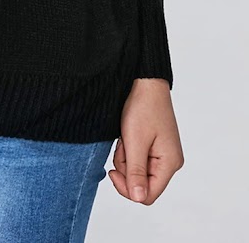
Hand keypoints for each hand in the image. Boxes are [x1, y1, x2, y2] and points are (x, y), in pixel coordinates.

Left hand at [108, 77, 183, 205]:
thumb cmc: (143, 108)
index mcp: (169, 164)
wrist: (145, 83)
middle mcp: (169, 162)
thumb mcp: (135, 142)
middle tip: (122, 145)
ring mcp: (163, 154)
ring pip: (136, 170)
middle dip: (126, 167)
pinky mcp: (155, 147)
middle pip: (141, 183)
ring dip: (125, 156)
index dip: (128, 188)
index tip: (112, 171)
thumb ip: (136, 172)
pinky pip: (137, 158)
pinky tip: (127, 134)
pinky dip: (128, 149)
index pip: (148, 195)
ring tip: (126, 136)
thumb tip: (138, 198)